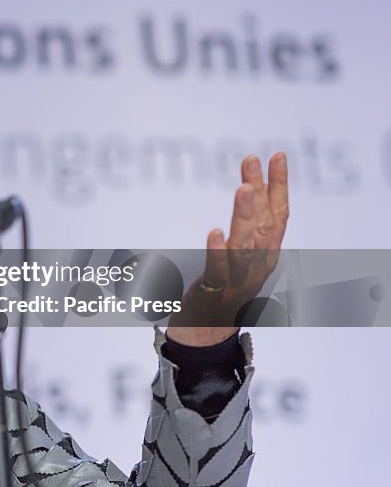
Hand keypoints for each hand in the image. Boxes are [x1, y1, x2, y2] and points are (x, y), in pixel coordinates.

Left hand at [167, 153, 289, 345]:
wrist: (208, 332)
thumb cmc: (223, 287)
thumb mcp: (240, 254)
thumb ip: (246, 228)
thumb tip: (249, 188)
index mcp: (266, 254)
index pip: (278, 214)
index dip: (278, 185)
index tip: (276, 155)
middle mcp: (258, 265)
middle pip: (263, 224)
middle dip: (259, 190)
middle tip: (251, 159)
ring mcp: (239, 280)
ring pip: (246, 245)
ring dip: (245, 216)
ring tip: (243, 188)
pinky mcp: (215, 292)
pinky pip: (219, 271)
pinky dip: (218, 252)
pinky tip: (214, 233)